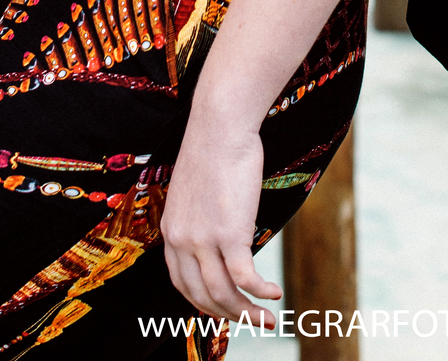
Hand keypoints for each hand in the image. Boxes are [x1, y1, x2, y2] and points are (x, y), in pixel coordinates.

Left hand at [160, 107, 282, 328]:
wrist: (220, 124)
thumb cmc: (215, 148)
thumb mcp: (198, 190)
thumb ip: (202, 218)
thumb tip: (223, 234)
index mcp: (171, 231)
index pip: (182, 284)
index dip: (203, 303)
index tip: (224, 309)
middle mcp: (182, 241)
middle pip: (201, 297)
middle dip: (229, 316)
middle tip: (252, 323)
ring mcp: (203, 240)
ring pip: (223, 294)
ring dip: (247, 314)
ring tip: (269, 320)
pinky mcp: (229, 234)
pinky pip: (244, 278)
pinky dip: (260, 293)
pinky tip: (275, 293)